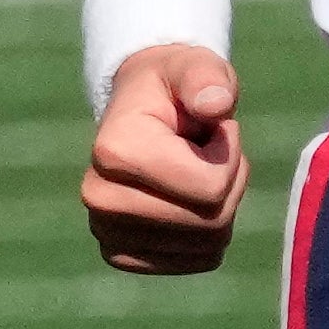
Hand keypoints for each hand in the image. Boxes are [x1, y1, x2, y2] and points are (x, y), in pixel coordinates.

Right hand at [85, 42, 246, 273]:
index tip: (209, 129)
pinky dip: (208, 233)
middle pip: (211, 222)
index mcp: (114, 150)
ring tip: (197, 170)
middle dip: (229, 183)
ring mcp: (106, 231)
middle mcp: (99, 197)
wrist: (140, 113)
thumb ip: (207, 78)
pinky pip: (198, 260)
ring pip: (208, 244)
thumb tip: (216, 105)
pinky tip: (188, 200)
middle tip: (208, 151)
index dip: (228, 155)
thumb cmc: (173, 87)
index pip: (210, 187)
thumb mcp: (194, 67)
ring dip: (222, 206)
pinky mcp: (121, 255)